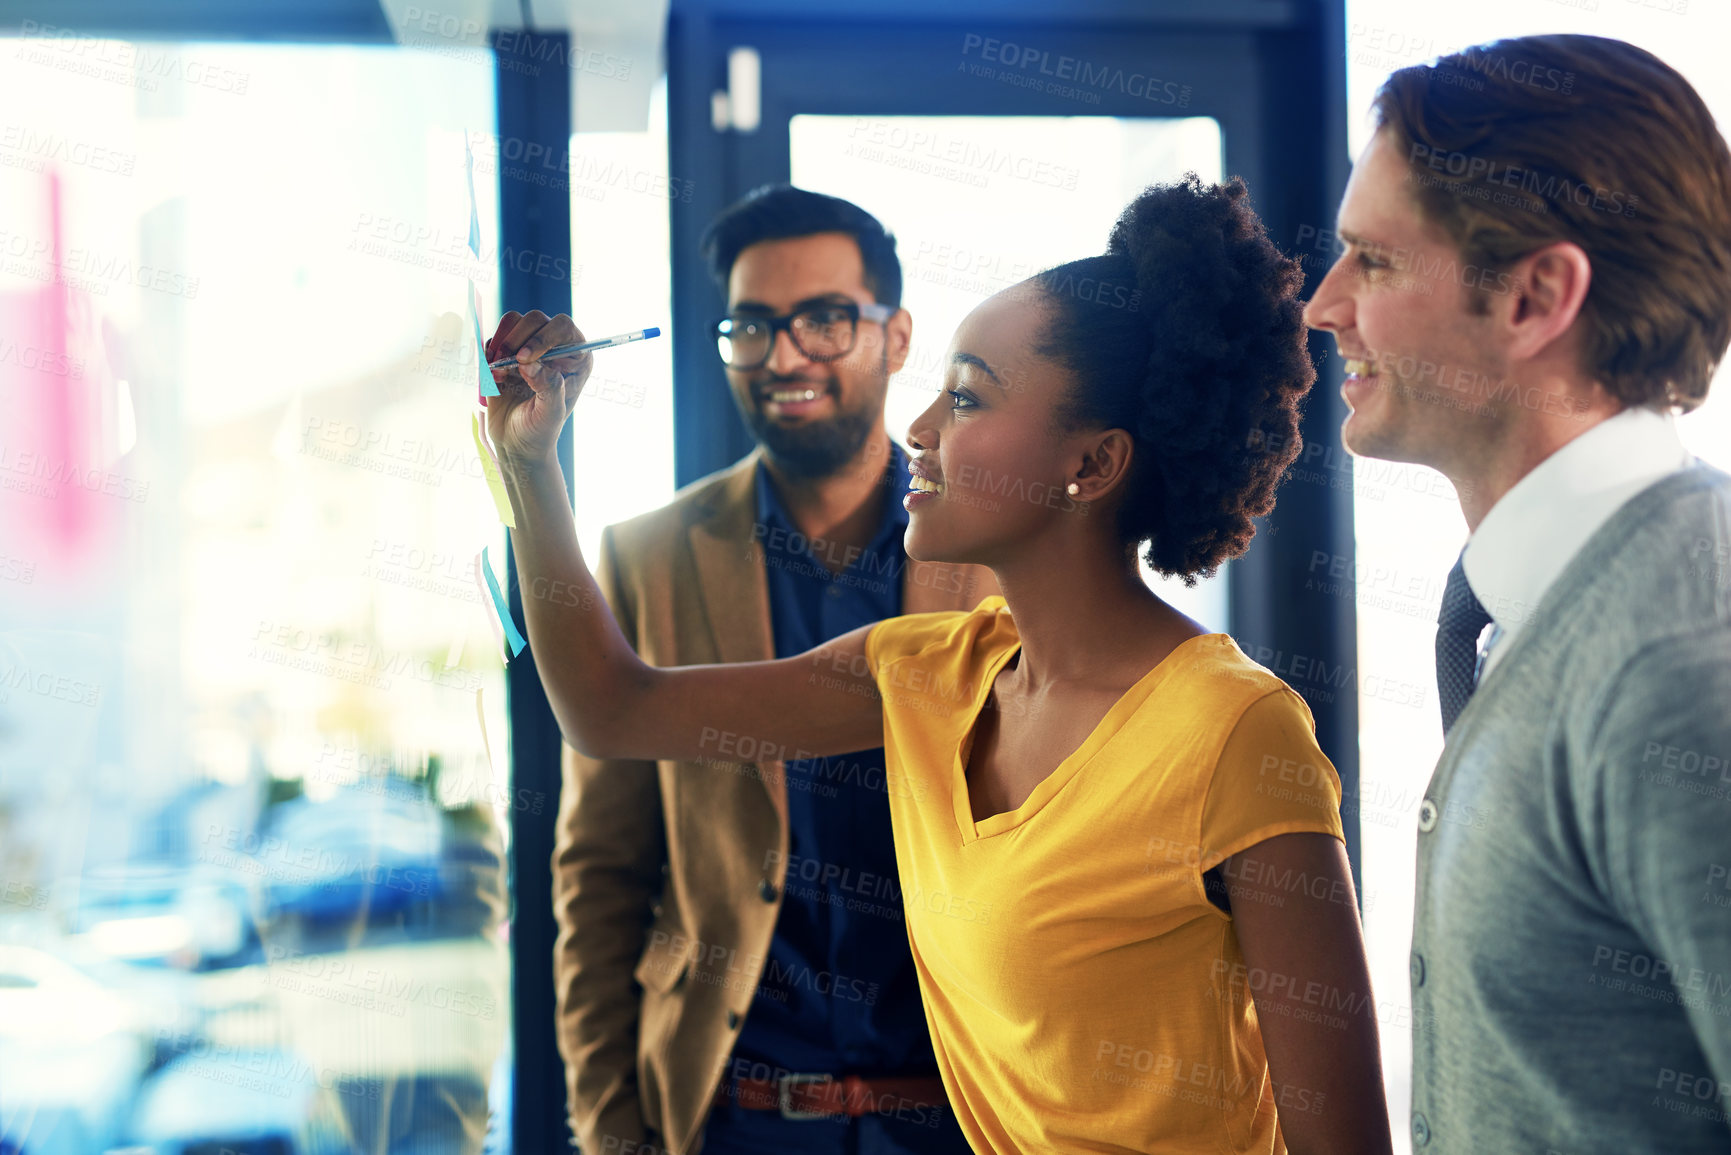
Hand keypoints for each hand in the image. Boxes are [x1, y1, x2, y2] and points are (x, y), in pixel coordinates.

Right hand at [484, 310, 593, 469]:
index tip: (524, 359)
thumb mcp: (550, 415)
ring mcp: (529, 347)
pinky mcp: (506, 352)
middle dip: (517, 340)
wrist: (516, 443)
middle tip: (506, 364)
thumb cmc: (540, 431)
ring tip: (499, 371)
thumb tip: (531, 364)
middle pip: (535, 319)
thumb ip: (548, 388)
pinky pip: (494, 338)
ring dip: (501, 344)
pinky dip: (489, 353)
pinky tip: (494, 377)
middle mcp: (555, 348)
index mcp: (576, 359)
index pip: (564, 328)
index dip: (543, 337)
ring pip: (512, 321)